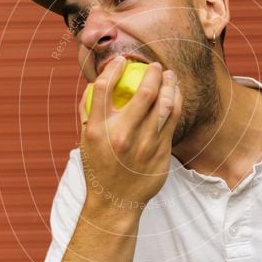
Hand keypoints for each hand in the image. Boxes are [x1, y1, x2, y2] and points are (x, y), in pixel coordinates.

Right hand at [78, 56, 181, 211]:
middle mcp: (122, 136)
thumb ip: (88, 111)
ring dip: (169, 85)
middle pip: (144, 93)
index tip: (121, 61)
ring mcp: (145, 145)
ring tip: (169, 75)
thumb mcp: (86, 140)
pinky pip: (173, 120)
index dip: (113, 69)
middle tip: (155, 65)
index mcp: (99, 130)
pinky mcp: (161, 152)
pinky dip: (176, 102)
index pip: (103, 89)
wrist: (115, 201)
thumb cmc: (99, 166)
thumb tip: (95, 82)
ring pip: (164, 105)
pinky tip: (175, 94)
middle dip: (152, 73)